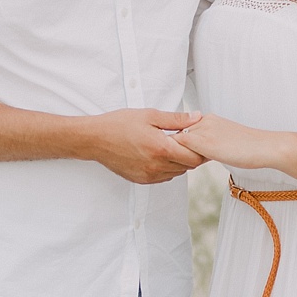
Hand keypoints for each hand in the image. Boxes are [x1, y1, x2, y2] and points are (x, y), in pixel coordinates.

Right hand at [86, 109, 204, 182]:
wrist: (95, 139)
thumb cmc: (118, 125)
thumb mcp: (150, 115)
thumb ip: (176, 119)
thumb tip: (196, 117)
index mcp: (161, 149)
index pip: (194, 157)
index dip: (200, 149)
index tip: (198, 139)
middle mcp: (156, 166)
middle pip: (188, 166)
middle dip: (191, 154)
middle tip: (186, 140)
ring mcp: (149, 175)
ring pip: (176, 172)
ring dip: (179, 161)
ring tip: (170, 146)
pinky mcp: (141, 180)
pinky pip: (164, 177)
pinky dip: (167, 168)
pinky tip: (160, 155)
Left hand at [173, 114, 276, 168]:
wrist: (264, 147)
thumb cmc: (249, 148)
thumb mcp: (225, 141)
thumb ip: (210, 144)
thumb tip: (198, 154)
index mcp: (208, 119)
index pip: (184, 130)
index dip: (181, 145)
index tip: (180, 156)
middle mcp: (203, 120)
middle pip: (177, 134)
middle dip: (174, 149)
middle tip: (175, 162)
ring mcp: (202, 129)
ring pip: (176, 140)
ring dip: (175, 154)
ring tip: (180, 165)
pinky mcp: (203, 141)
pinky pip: (179, 146)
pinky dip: (176, 156)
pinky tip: (183, 166)